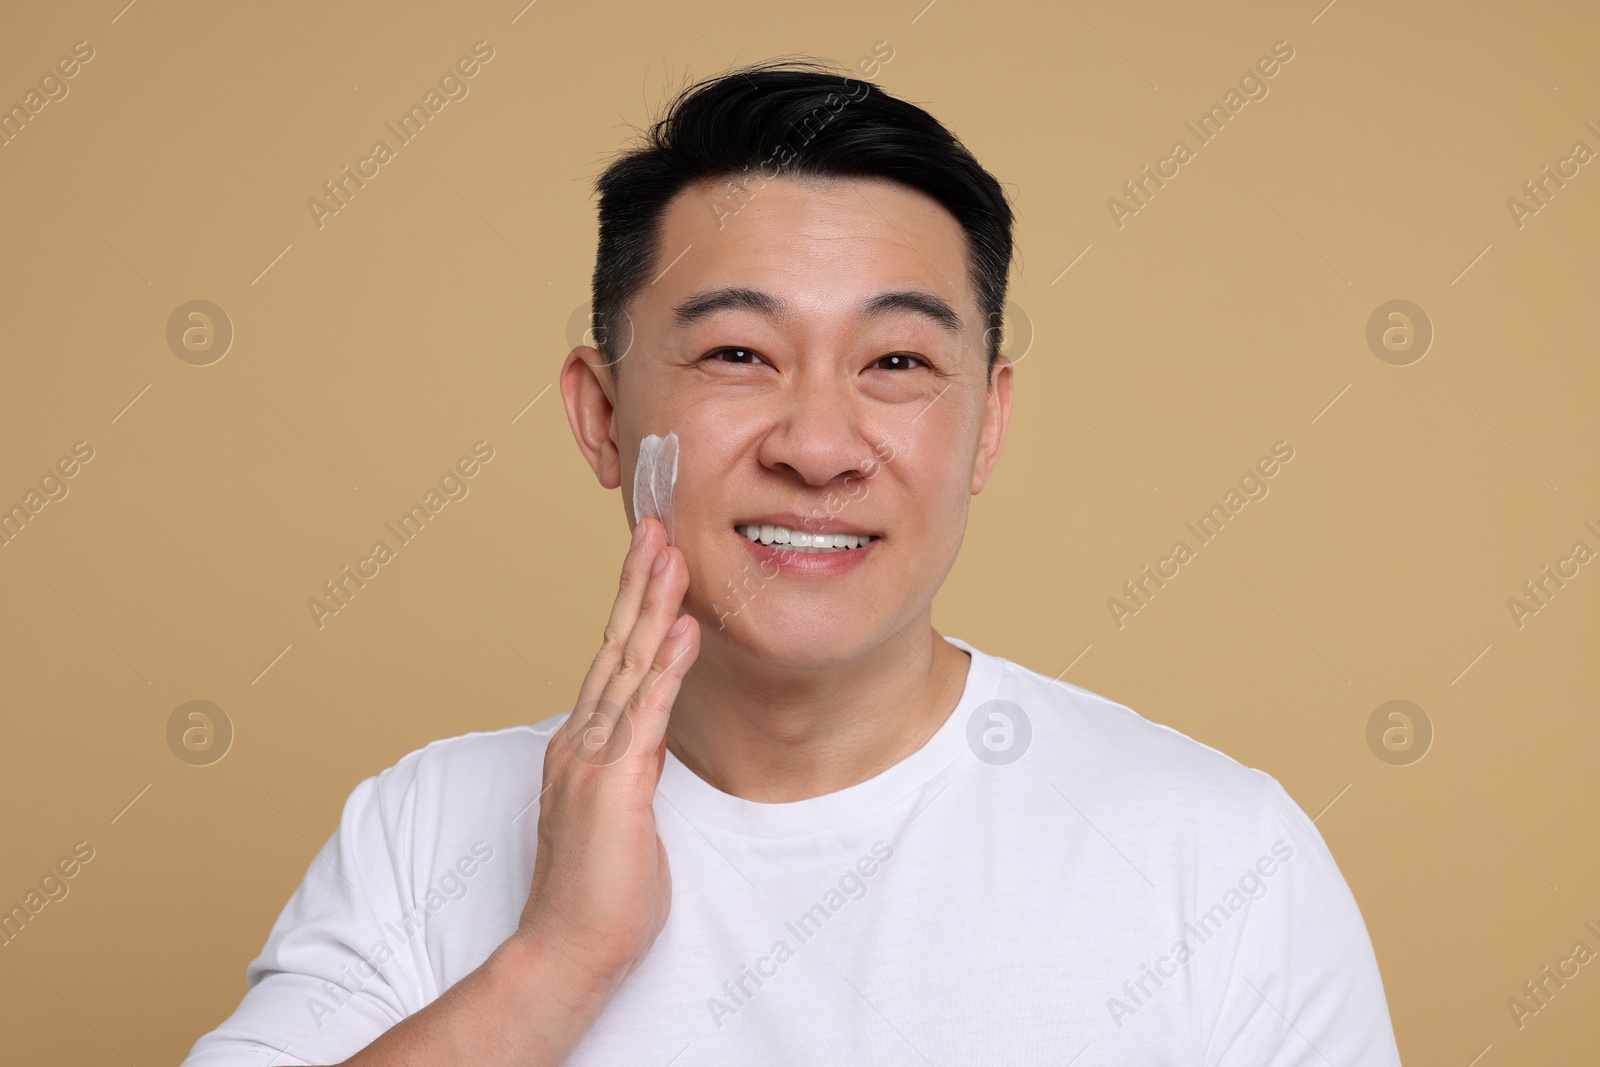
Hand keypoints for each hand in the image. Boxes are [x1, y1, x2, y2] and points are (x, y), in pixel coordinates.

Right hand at [513, 515, 699, 999]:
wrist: (565, 948)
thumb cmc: (598, 890)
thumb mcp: (620, 813)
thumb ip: (630, 765)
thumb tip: (650, 735)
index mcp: (582, 744)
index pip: (612, 660)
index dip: (632, 606)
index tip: (652, 560)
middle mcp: (581, 740)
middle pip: (614, 645)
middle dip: (638, 583)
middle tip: (656, 525)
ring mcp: (592, 758)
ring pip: (627, 665)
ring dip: (652, 604)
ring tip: (671, 551)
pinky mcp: (613, 784)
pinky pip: (645, 713)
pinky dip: (666, 666)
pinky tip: (682, 626)